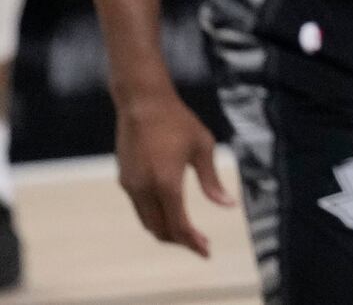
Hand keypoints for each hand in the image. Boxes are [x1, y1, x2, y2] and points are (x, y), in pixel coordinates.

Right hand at [116, 88, 232, 256]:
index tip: (206, 251)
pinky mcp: (124, 180)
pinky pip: (139, 208)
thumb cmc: (178, 120)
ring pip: (147, 222)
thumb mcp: (202, 146)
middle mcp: (144, 190)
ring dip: (165, 231)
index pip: (179, 225)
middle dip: (180, 241)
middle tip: (199, 243)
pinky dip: (154, 216)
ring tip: (185, 232)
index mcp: (166, 183)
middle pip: (160, 230)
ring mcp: (130, 186)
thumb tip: (228, 205)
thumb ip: (212, 180)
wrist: (142, 102)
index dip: (193, 242)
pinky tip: (168, 210)